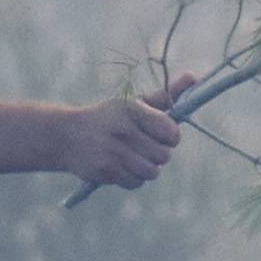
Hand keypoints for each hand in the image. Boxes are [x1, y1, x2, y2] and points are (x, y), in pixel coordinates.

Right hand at [64, 72, 193, 190]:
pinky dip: (133, 178)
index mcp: (133, 110)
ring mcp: (114, 152)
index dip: (170, 136)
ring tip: (133, 158)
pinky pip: (136, 183)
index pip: (171, 131)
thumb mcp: (133, 103)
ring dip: (146, 168)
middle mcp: (124, 130)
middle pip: (164, 156)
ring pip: (152, 172)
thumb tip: (194, 77)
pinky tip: (121, 167)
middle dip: (158, 154)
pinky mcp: (105, 171)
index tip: (160, 134)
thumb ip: (165, 95)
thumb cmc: (109, 118)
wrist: (66, 136)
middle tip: (144, 147)